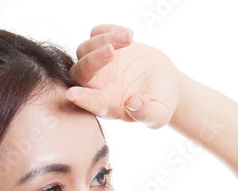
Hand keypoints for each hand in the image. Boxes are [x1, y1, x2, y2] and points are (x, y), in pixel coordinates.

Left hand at [66, 24, 183, 129]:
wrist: (164, 81)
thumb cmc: (160, 103)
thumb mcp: (159, 114)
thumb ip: (146, 113)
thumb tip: (133, 104)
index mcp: (106, 105)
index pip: (90, 103)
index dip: (82, 99)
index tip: (73, 95)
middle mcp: (96, 85)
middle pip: (79, 73)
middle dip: (92, 62)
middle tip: (111, 52)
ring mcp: (98, 64)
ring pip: (85, 49)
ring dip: (103, 41)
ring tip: (129, 39)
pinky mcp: (105, 45)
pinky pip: (96, 33)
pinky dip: (108, 30)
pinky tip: (129, 36)